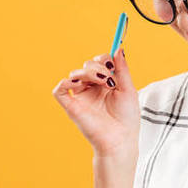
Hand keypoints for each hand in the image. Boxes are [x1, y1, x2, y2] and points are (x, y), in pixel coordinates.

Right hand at [51, 40, 139, 156]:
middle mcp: (91, 89)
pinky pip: (59, 90)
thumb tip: (119, 49)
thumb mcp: (128, 89)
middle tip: (110, 79)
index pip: (99, 62)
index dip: (104, 59)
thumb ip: (122, 69)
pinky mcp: (72, 106)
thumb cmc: (126, 118)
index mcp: (105, 84)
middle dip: (98, 66)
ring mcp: (81, 97)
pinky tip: (81, 85)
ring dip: (88, 72)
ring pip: (75, 74)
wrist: (120, 138)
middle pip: (87, 65)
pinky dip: (66, 83)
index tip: (113, 64)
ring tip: (103, 82)